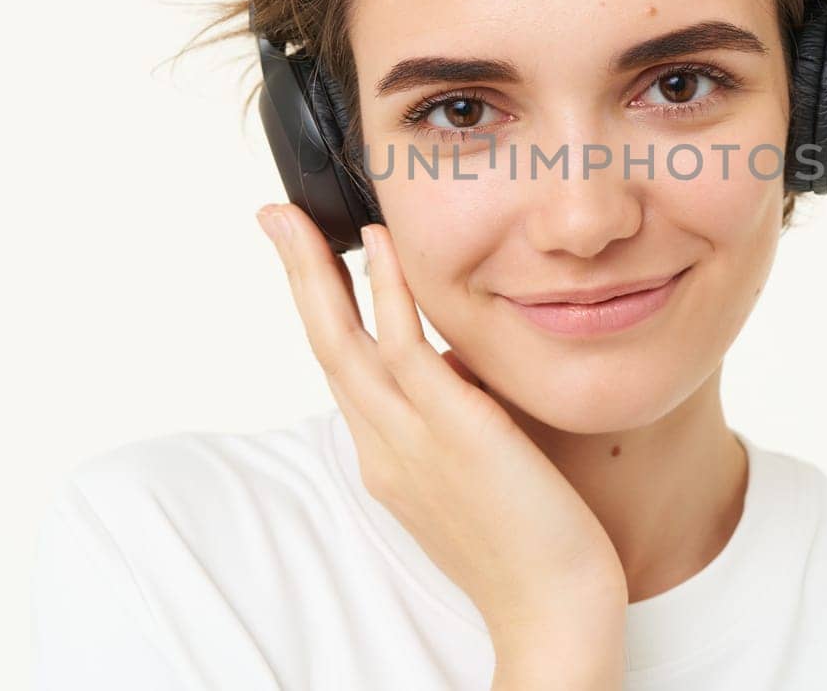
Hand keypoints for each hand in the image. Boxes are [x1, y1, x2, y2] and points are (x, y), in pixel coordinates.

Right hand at [255, 204, 628, 670]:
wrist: (553, 609)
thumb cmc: (532, 546)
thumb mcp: (476, 473)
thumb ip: (459, 420)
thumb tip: (464, 369)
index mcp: (389, 458)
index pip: (346, 368)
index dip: (325, 309)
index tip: (315, 261)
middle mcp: (385, 446)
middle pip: (324, 344)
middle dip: (296, 277)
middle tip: (273, 219)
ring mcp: (411, 438)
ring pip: (344, 340)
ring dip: (316, 272)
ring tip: (297, 217)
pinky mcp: (451, 429)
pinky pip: (404, 346)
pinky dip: (387, 293)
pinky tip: (379, 247)